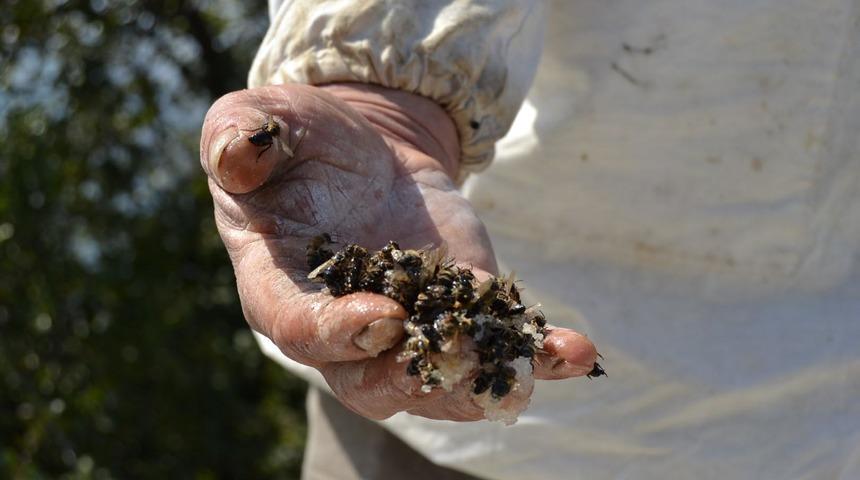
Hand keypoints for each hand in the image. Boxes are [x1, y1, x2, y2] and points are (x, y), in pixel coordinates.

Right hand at [200, 83, 597, 419]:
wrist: (362, 148)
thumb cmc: (299, 139)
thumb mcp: (260, 122)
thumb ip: (240, 138)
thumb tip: (237, 152)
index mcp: (280, 284)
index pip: (298, 327)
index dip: (336, 331)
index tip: (383, 314)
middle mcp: (340, 324)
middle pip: (369, 381)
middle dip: (413, 378)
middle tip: (457, 358)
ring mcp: (405, 322)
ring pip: (435, 379)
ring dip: (480, 383)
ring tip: (526, 374)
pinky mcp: (457, 306)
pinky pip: (491, 343)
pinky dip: (533, 355)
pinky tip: (575, 350)